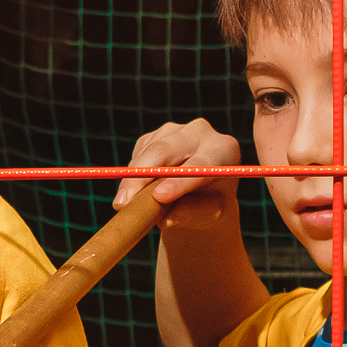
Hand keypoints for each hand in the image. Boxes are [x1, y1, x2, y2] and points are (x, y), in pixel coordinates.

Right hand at [112, 117, 243, 219]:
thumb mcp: (207, 215)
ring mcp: (175, 129)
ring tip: (128, 205)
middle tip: (123, 204)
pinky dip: (131, 176)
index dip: (178, 181)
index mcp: (224, 149)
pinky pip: (137, 156)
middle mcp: (201, 132)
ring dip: (132, 180)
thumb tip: (163, 217)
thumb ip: (189, 214)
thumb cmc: (209, 206)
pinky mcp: (155, 135)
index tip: (159, 197)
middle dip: (140, 177)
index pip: (200, 165)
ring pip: (146, 153)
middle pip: (164, 150)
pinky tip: (141, 189)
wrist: (201, 195)